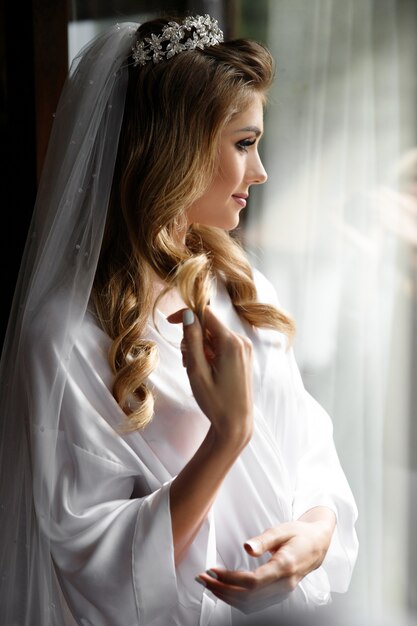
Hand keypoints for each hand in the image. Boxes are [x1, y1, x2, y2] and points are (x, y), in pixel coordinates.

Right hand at [168, 307, 253, 447]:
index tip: (170, 322)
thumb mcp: (197, 371)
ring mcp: (245, 348)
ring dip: (200, 347)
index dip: (186, 314)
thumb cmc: (215, 401)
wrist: (236, 423)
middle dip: (193, 337)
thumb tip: (188, 314)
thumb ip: (192, 340)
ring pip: (214, 335)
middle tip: (186, 362)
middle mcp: (242, 341)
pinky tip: (206, 370)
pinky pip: (222, 344)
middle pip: (209, 325)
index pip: (206, 313)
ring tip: (196, 369)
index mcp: (231, 343)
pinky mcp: (244, 355)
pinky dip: (210, 352)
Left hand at [196, 509, 335, 613]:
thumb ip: (263, 540)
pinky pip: (254, 605)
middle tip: (202, 578)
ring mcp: (282, 593)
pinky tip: (224, 590)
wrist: (317, 545)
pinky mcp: (278, 595)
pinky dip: (236, 600)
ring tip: (208, 584)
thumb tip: (246, 547)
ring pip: (250, 605)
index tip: (212, 570)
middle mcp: (284, 585)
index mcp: (285, 567)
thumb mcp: (281, 530)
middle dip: (221, 589)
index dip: (229, 579)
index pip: (252, 582)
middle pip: (248, 597)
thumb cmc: (298, 535)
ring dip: (226, 597)